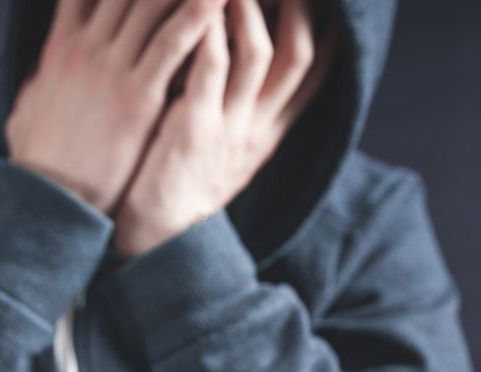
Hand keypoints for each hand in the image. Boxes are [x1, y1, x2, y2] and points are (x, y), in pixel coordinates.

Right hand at [6, 0, 227, 213]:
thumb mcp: (28, 109)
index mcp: (63, 45)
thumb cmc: (41, 161)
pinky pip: (172, 43)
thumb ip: (39, 83)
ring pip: (152, 2)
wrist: (48, 201)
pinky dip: (197, 15)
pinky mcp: (136, 96)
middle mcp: (86, 46)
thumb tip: (37, 76)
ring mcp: (111, 68)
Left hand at [113, 0, 333, 256]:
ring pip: (257, 54)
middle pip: (299, 56)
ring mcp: (228, 128)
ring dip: (247, 8)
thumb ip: (242, 104)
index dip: (325, 28)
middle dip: (296, 6)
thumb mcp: (227, 145)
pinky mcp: (192, 129)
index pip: (317, 73)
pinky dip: (206, 32)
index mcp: (271, 130)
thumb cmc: (182, 181)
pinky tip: (196, 8)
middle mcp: (258, 126)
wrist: (156, 238)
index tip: (321, 0)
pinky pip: (208, 69)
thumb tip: (246, 52)